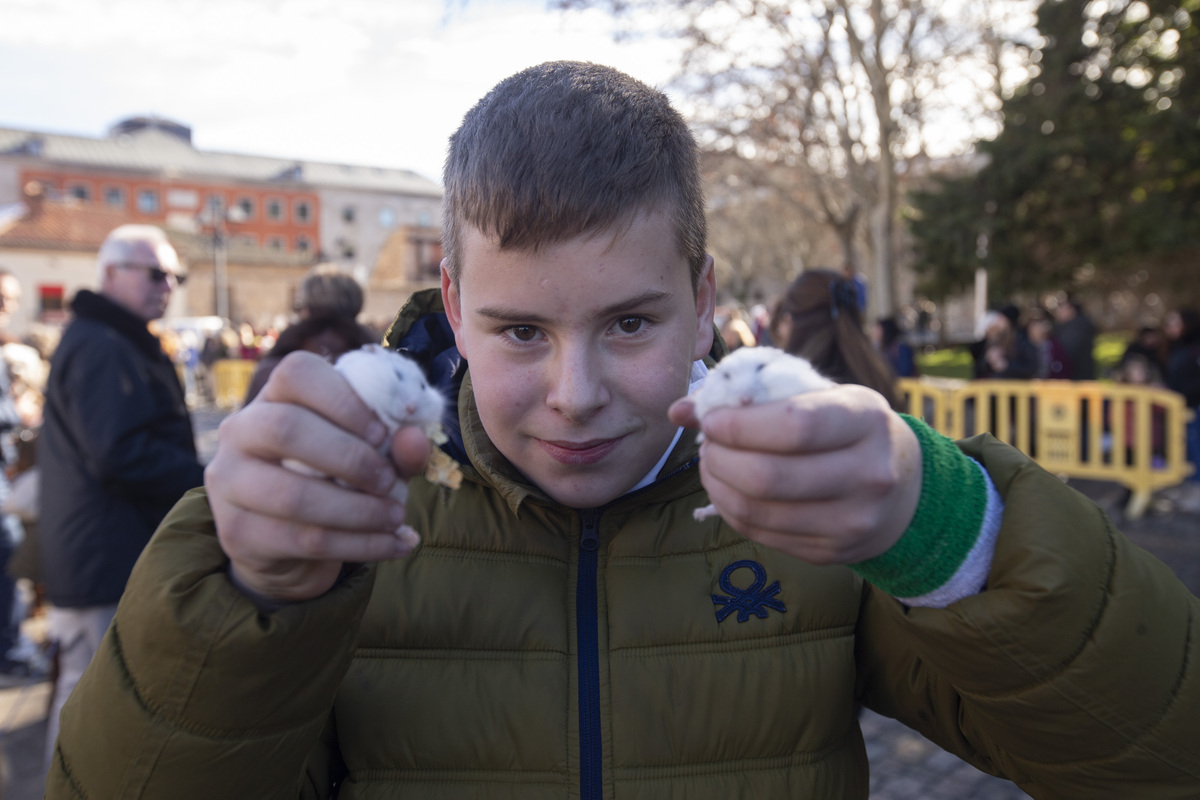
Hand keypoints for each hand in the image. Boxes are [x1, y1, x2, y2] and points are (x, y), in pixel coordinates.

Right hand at [205, 351, 431, 601]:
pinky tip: (396, 544)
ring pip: (294, 496)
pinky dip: (361, 545)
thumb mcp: (372, 455)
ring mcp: (230, 483)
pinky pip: (304, 540)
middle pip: (286, 428)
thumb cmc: (334, 479)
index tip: (382, 433)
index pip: (298, 373)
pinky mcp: (237, 532)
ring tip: (398, 516)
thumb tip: (416, 439)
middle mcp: (240, 431)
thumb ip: (396, 444)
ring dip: (360, 511)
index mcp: (274, 397)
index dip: (345, 400)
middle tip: (390, 482)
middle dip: (351, 458)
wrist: (286, 544)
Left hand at [668, 384, 921, 564]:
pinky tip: (727, 490)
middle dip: (719, 459)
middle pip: (768, 476)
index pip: (795, 426)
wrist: (904, 489)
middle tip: (707, 444)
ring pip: (758, 511)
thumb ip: (752, 397)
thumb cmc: (846, 429)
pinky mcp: (831, 553)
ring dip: (717, 486)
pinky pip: (761, 534)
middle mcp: (868, 474)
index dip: (740, 425)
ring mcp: (853, 521)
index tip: (713, 420)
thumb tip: (679, 410)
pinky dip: (730, 510)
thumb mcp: (818, 397)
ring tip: (711, 464)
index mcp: (866, 420)